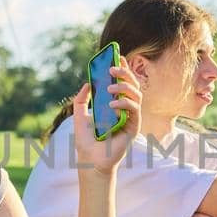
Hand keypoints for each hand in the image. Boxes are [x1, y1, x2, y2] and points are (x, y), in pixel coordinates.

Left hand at [71, 58, 142, 173]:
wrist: (90, 160)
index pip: (122, 82)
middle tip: (113, 69)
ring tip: (110, 88)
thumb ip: (81, 100)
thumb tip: (87, 84)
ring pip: (136, 94)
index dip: (122, 68)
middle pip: (132, 85)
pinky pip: (134, 109)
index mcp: (114, 104)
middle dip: (125, 73)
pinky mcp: (134, 127)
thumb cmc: (86, 140)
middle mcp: (125, 109)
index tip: (117, 56)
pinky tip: (112, 104)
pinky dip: (124, 103)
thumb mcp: (79, 116)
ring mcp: (131, 117)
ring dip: (125, 87)